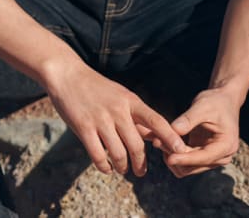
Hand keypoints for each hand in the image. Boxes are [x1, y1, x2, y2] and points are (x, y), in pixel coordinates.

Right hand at [45, 63, 186, 176]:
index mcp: (130, 101)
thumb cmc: (95, 87)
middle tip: (140, 172)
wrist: (66, 75)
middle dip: (141, 164)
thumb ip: (135, 115)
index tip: (181, 150)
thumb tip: (153, 136)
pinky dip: (104, 166)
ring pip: (118, 153)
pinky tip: (106, 167)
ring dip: (123, 167)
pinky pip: (98, 155)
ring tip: (122, 169)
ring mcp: (100, 119)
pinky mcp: (83, 127)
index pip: (156, 121)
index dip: (170, 137)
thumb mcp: (120, 95)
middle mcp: (117, 110)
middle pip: (137, 145)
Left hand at [163, 88, 240, 176]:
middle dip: (175, 156)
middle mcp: (222, 156)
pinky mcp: (202, 156)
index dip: (185, 159)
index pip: (204, 158)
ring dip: (172, 157)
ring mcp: (212, 159)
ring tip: (157, 140)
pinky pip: (185, 163)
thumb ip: (188, 119)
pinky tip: (162, 142)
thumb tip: (174, 130)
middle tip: (156, 141)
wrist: (222, 102)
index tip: (169, 157)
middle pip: (194, 166)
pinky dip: (174, 155)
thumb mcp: (202, 106)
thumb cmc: (214, 102)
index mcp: (226, 146)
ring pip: (187, 168)